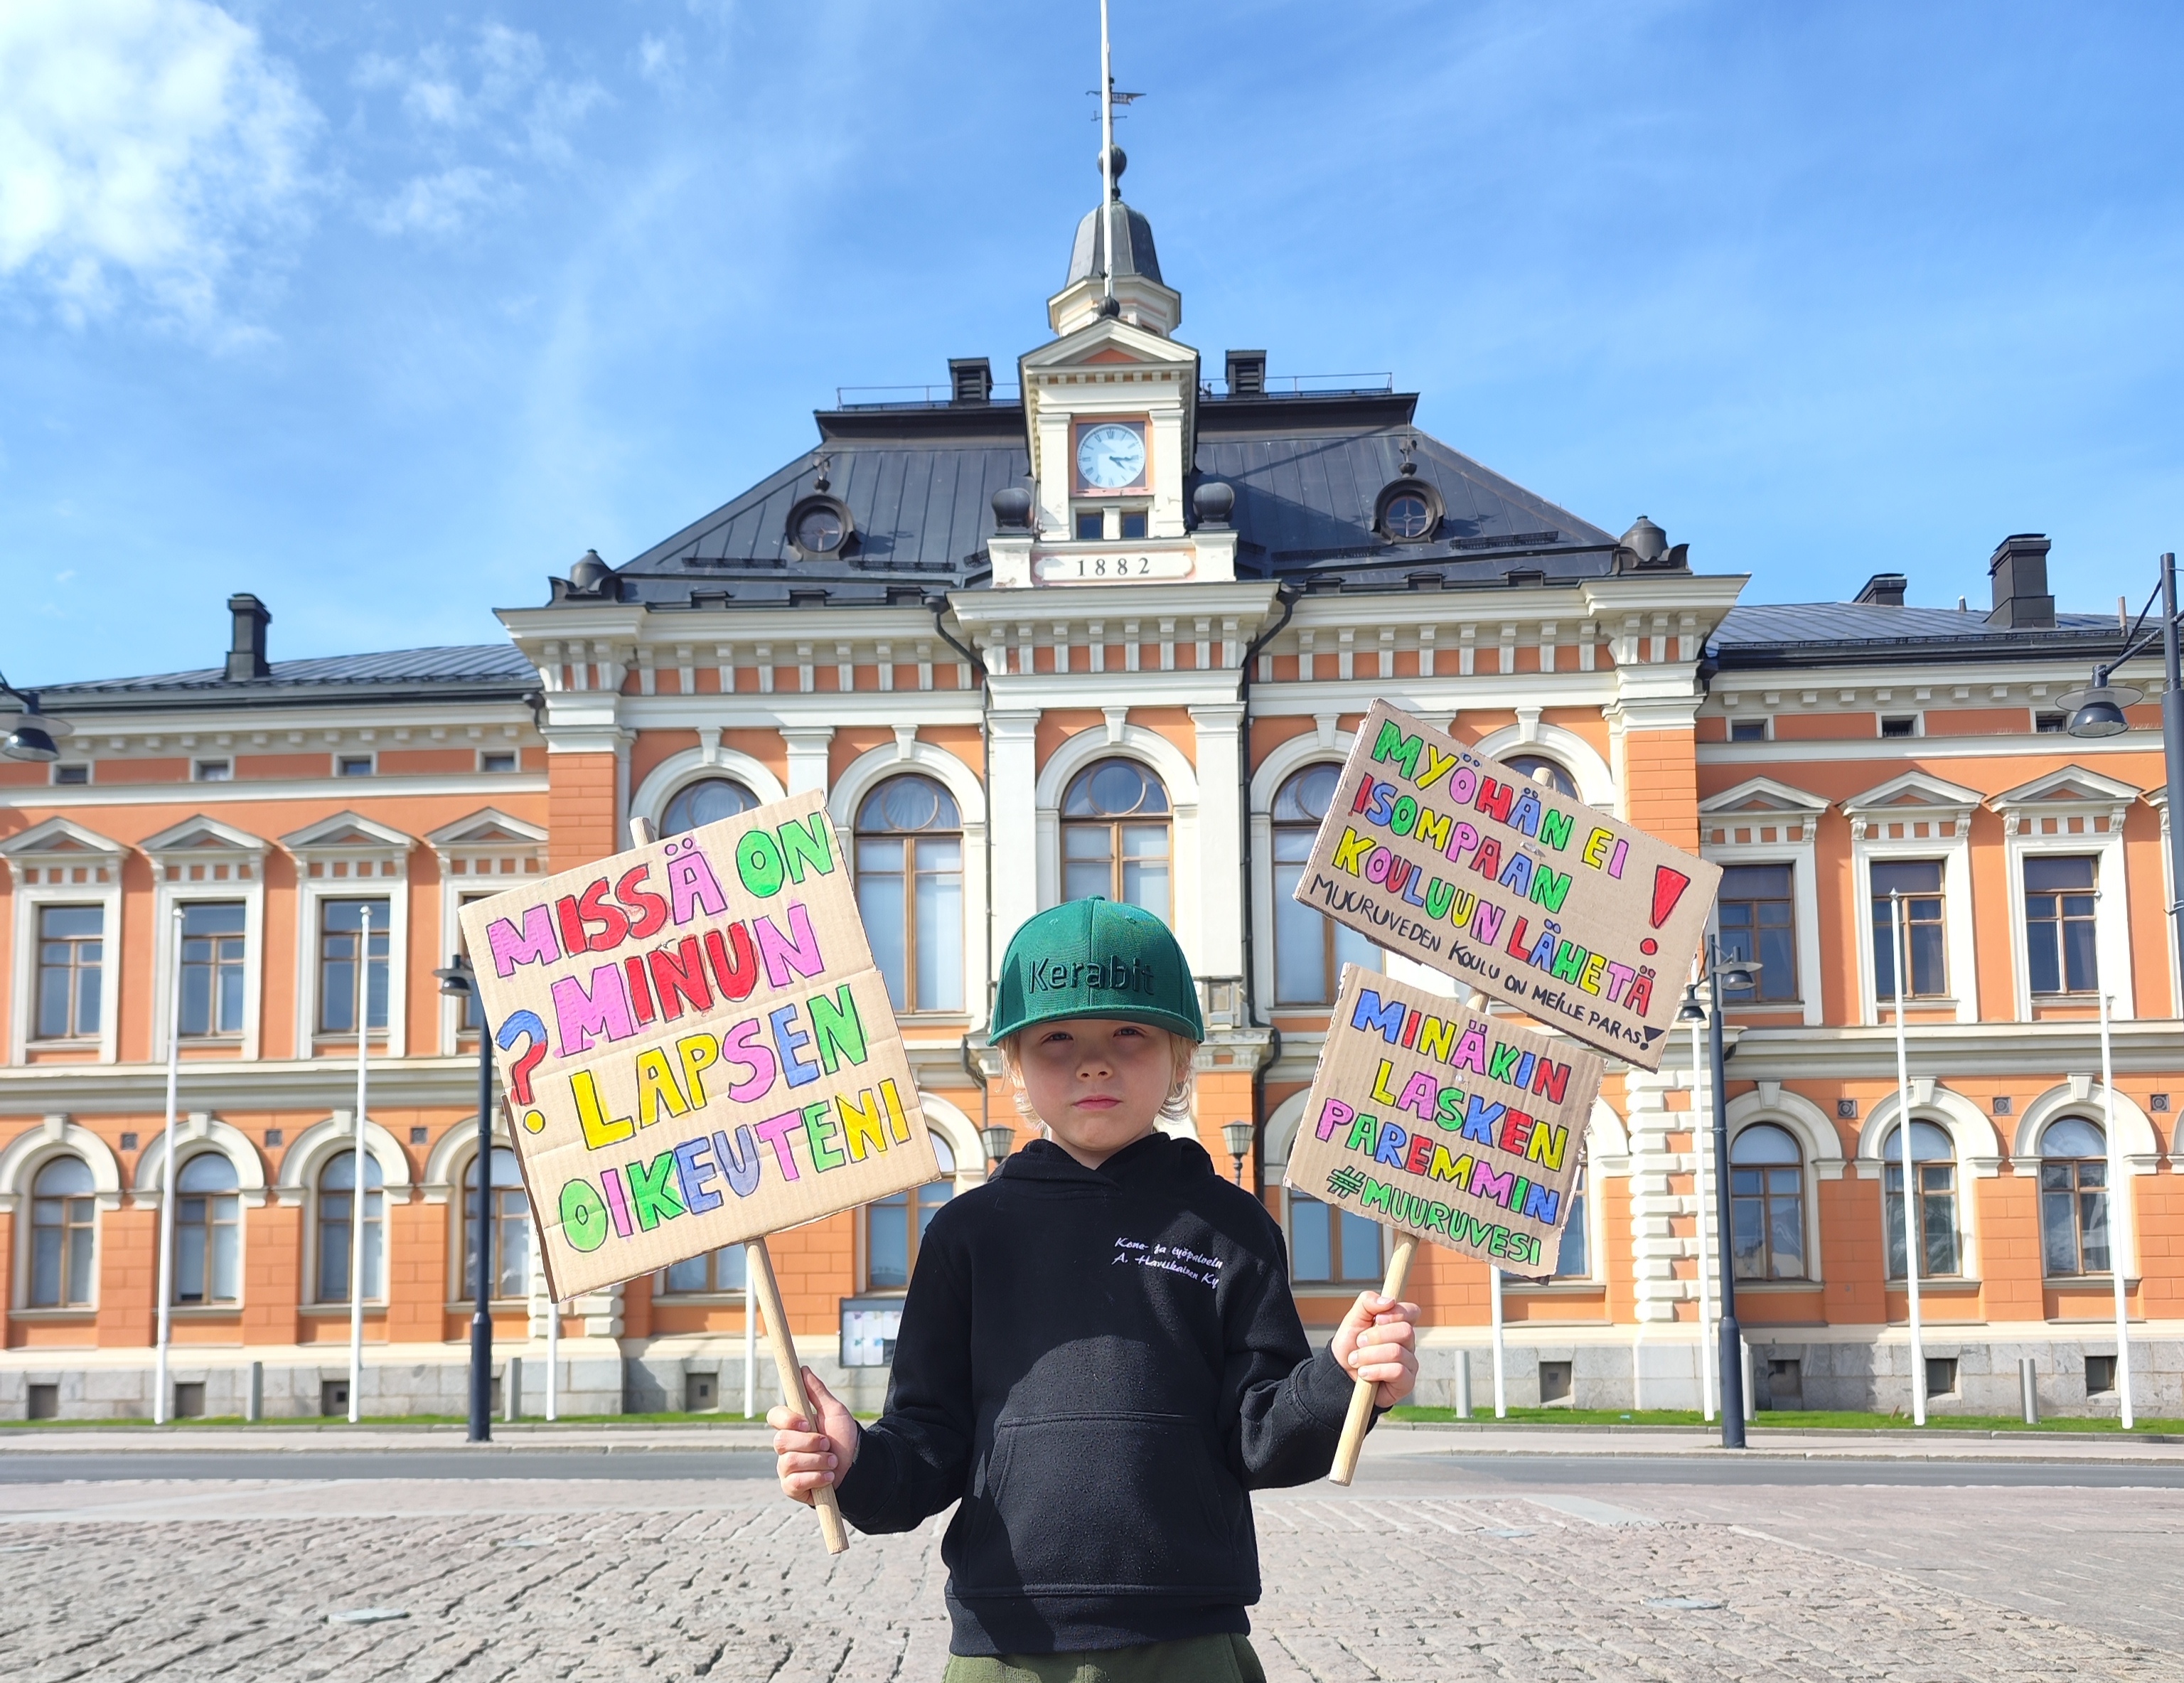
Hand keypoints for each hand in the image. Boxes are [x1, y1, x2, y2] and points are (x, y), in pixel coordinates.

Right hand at [767, 1368, 858, 1505]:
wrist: (858, 1467)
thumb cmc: (844, 1438)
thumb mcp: (834, 1412)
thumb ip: (817, 1392)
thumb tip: (803, 1370)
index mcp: (793, 1426)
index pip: (775, 1416)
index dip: (787, 1419)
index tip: (807, 1422)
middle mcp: (786, 1446)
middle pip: (781, 1441)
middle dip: (809, 1443)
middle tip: (828, 1444)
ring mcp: (787, 1467)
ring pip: (789, 1462)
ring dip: (817, 1461)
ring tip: (832, 1462)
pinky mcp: (791, 1487)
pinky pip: (793, 1482)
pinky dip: (815, 1478)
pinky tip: (828, 1477)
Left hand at [1331, 1292, 1419, 1407]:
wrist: (1340, 1374)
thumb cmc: (1350, 1345)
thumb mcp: (1353, 1319)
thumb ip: (1368, 1302)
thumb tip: (1389, 1300)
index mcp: (1398, 1325)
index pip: (1412, 1312)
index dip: (1396, 1313)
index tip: (1378, 1319)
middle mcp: (1408, 1343)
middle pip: (1405, 1331)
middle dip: (1376, 1336)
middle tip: (1359, 1342)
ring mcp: (1409, 1363)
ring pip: (1397, 1352)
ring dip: (1369, 1355)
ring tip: (1355, 1360)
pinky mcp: (1407, 1382)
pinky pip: (1398, 1372)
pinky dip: (1376, 1370)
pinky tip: (1364, 1373)